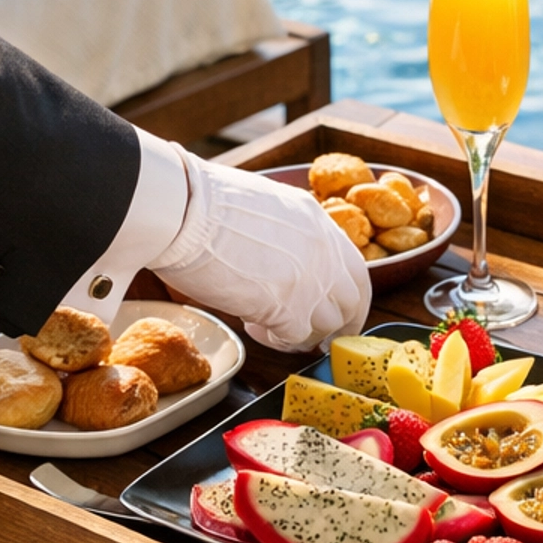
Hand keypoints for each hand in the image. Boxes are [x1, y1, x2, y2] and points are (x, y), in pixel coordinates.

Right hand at [155, 150, 370, 351]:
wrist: (186, 211)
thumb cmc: (205, 202)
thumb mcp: (263, 205)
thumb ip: (283, 231)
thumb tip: (278, 253)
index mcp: (317, 222)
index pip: (356, 270)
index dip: (350, 298)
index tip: (340, 313)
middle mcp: (324, 252)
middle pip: (352, 303)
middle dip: (335, 325)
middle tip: (313, 337)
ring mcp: (312, 282)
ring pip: (326, 326)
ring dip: (300, 332)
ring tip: (265, 323)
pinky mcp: (290, 310)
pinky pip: (296, 339)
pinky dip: (276, 340)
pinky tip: (251, 324)